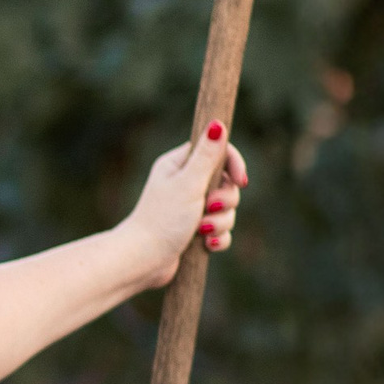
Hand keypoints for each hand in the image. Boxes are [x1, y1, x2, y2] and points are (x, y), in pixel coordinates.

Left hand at [123, 123, 248, 286]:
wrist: (143, 261)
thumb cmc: (162, 220)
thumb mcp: (189, 183)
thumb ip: (207, 155)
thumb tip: (218, 123)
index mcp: (178, 165)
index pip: (217, 152)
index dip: (233, 165)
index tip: (240, 180)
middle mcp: (184, 184)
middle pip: (227, 183)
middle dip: (225, 201)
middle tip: (208, 209)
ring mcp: (190, 208)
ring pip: (226, 210)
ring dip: (220, 223)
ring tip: (201, 231)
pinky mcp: (194, 231)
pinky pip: (221, 231)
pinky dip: (218, 239)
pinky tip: (206, 245)